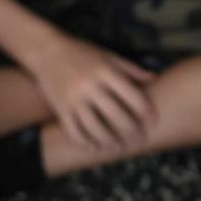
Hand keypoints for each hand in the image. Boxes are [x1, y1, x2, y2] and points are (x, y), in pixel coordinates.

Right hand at [29, 33, 156, 150]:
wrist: (47, 51)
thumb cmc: (83, 52)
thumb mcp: (108, 55)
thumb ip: (130, 69)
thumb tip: (153, 78)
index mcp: (105, 71)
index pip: (131, 94)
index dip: (144, 110)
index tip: (153, 122)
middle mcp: (90, 86)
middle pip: (114, 114)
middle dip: (130, 131)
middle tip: (140, 142)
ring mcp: (73, 98)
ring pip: (93, 126)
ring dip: (108, 141)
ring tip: (118, 149)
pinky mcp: (60, 108)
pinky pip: (73, 130)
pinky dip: (84, 142)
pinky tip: (95, 149)